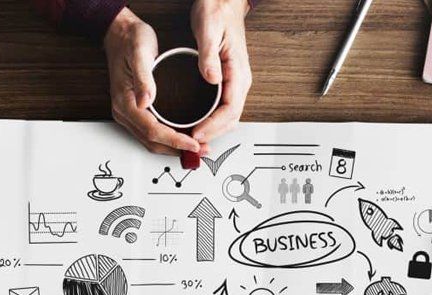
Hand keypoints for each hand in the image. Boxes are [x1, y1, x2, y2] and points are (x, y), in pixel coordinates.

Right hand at [104, 8, 201, 154]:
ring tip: (196, 148)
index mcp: (125, 102)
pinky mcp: (135, 110)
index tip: (193, 143)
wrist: (120, 34)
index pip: (152, 130)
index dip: (174, 140)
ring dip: (174, 147)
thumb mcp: (140, 53)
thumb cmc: (130, 40)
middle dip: (177, 149)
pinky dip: (169, 139)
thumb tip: (146, 101)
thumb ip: (143, 78)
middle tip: (201, 150)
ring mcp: (129, 113)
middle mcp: (125, 112)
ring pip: (152, 140)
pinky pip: (151, 132)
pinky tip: (184, 137)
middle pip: (152, 141)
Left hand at [189, 0, 252, 144]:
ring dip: (212, 130)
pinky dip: (212, 121)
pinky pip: (223, 108)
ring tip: (192, 139)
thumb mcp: (209, 29)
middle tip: (191, 143)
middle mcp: (240, 80)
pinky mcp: (228, 81)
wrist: (223, 0)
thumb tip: (212, 78)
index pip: (230, 109)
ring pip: (228, 116)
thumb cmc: (217, 10)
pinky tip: (198, 124)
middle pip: (231, 119)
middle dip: (212, 134)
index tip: (197, 133)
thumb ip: (209, 56)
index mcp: (238, 71)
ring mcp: (235, 82)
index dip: (213, 126)